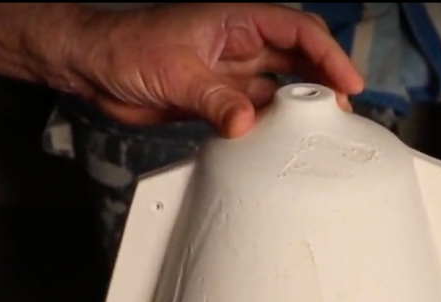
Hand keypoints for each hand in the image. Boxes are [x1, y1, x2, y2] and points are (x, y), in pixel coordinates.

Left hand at [42, 3, 364, 136]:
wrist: (91, 66)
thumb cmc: (125, 48)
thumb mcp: (173, 73)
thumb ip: (214, 99)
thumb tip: (247, 122)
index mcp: (236, 20)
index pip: (298, 31)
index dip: (329, 55)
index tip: (349, 83)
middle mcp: (240, 44)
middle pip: (299, 58)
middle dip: (326, 81)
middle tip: (344, 113)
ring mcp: (230, 72)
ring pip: (281, 87)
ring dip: (301, 108)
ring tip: (321, 132)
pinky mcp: (218, 99)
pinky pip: (256, 112)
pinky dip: (271, 126)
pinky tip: (282, 142)